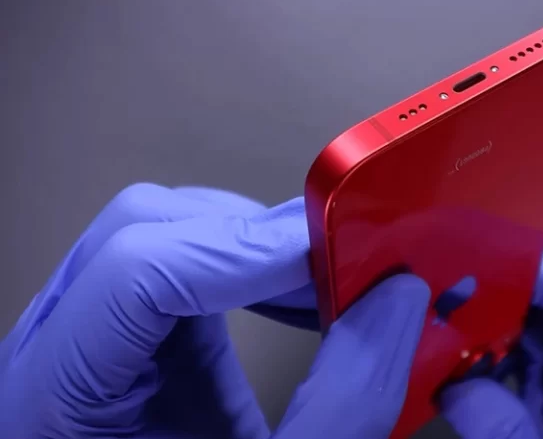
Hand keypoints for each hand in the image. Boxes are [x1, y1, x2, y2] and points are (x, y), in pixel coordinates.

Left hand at [0, 184, 430, 438]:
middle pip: (148, 228)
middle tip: (343, 269)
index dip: (243, 250)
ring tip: (332, 285)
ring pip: (169, 226)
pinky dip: (255, 265)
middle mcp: (59, 340)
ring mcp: (91, 323)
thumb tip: (397, 299)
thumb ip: (339, 406)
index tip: (331, 260)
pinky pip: (187, 258)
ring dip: (262, 246)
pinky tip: (300, 294)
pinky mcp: (130, 323)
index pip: (136, 271)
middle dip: (259, 239)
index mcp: (54, 394)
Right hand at [440, 249, 542, 438]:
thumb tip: (451, 383)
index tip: (463, 266)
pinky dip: (489, 363)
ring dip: (483, 329)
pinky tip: (451, 375)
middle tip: (428, 295)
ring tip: (429, 330)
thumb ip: (500, 429)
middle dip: (490, 294)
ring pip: (533, 333)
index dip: (527, 266)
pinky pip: (526, 367)